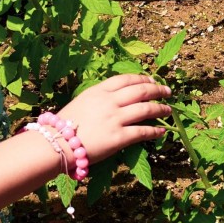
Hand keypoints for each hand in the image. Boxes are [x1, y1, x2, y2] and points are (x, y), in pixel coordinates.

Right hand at [56, 74, 171, 163]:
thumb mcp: (83, 101)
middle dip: (158, 90)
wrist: (55, 144)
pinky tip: (162, 131)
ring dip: (161, 109)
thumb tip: (120, 96)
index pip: (127, 79)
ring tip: (168, 110)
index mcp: (99, 91)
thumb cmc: (65, 124)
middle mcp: (110, 102)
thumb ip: (101, 96)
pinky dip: (155, 131)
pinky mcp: (119, 137)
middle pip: (141, 91)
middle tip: (167, 92)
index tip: (152, 80)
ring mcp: (116, 119)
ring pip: (147, 109)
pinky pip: (143, 131)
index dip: (143, 78)